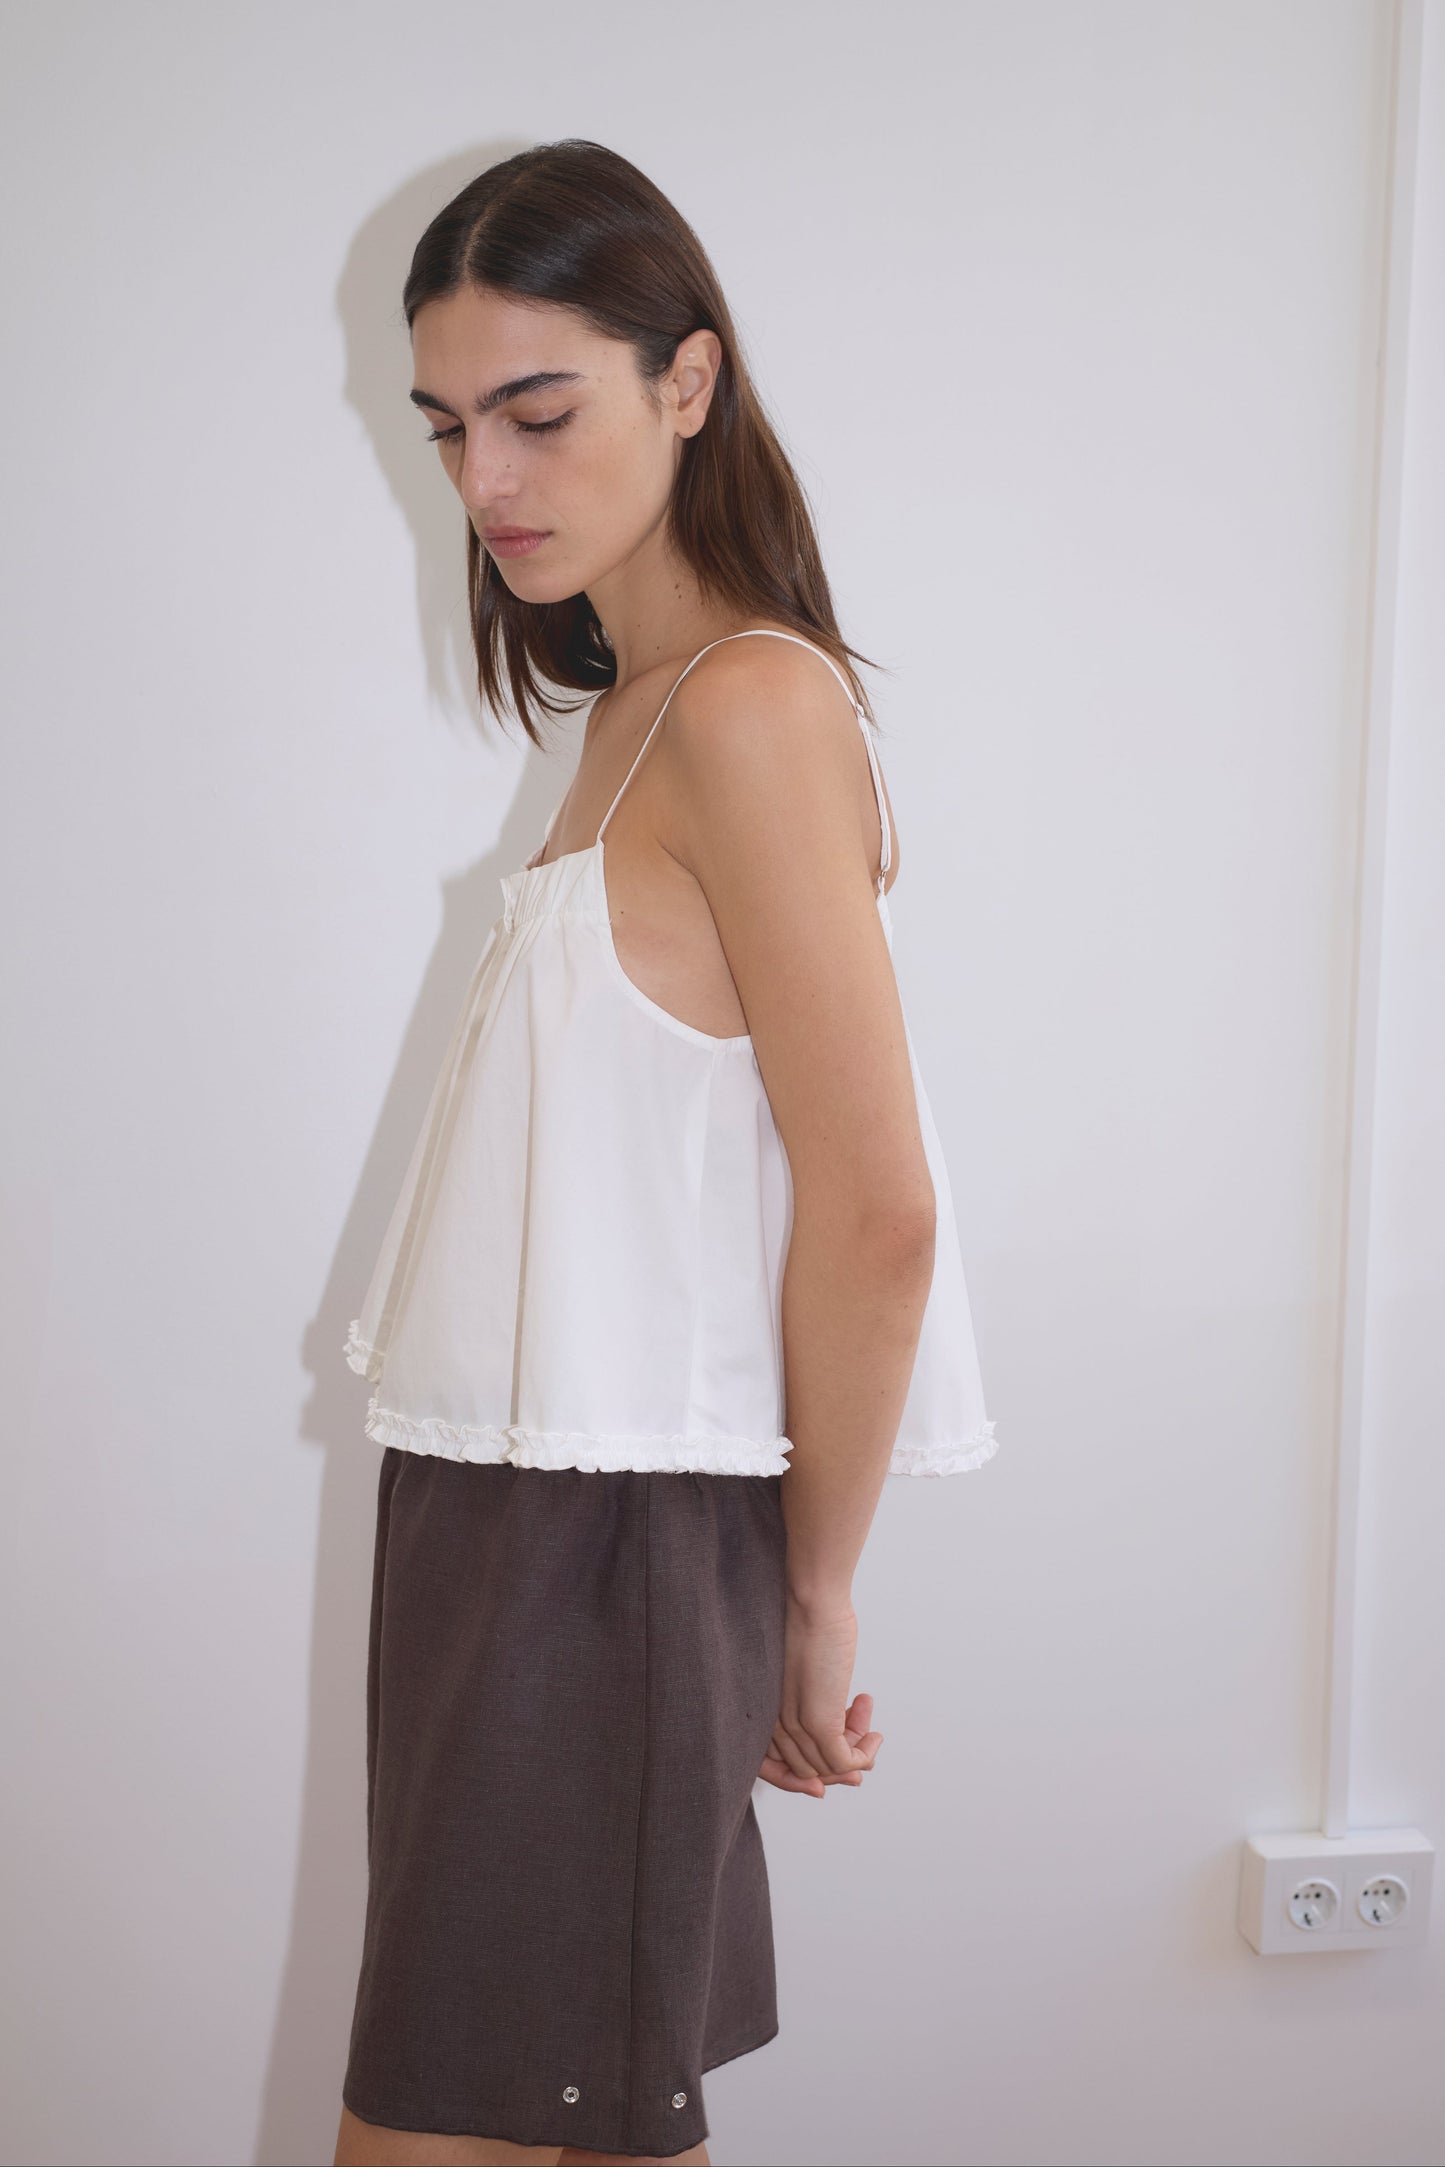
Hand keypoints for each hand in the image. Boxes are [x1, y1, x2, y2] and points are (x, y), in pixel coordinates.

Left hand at [757, 1597, 883, 1797]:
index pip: (781, 1765)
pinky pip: (844, 1762)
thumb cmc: (813, 1630)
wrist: (813, 1605)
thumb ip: (817, 1701)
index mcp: (768, 1714)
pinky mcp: (820, 1724)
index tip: (840, 1761)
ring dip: (857, 1752)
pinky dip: (864, 1757)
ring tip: (868, 1720)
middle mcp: (778, 1725)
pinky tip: (874, 1734)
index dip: (810, 1773)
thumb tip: (840, 1725)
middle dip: (839, 1763)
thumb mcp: (810, 1676)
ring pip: (828, 1769)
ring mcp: (798, 1727)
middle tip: (864, 1737)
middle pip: (809, 1771)